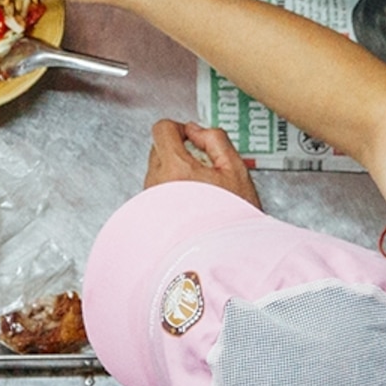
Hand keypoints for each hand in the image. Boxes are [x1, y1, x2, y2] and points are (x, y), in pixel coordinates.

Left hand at [143, 119, 260, 208]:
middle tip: (203, 167)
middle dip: (179, 152)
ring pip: (157, 170)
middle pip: (158, 148)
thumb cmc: (232, 219)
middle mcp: (156, 183)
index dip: (179, 128)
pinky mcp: (150, 214)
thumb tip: (196, 130)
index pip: (162, 130)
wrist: (224, 257)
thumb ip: (215, 139)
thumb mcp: (235, 169)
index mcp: (175, 168)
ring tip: (200, 190)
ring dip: (175, 172)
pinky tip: (192, 203)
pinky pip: (157, 191)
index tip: (192, 138)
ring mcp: (150, 200)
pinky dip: (171, 191)